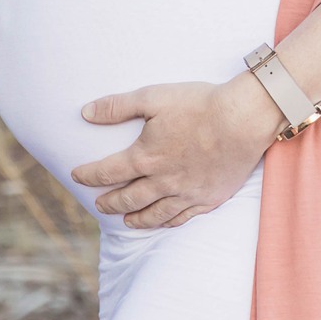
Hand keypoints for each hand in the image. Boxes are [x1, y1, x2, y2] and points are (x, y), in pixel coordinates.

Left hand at [72, 74, 283, 227]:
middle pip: (128, 199)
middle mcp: (162, 181)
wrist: (243, 119)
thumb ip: (117, 106)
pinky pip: (182, 218)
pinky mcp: (208, 198)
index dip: (89, 175)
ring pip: (153, 214)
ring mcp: (186, 193)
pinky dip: (166, 222)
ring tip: (126, 221)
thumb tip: (85, 112)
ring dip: (135, 218)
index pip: (108, 172)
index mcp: (146, 157)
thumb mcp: (154, 97)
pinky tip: (162, 221)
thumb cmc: (199, 105)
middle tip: (99, 205)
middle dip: (109, 202)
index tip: (77, 176)